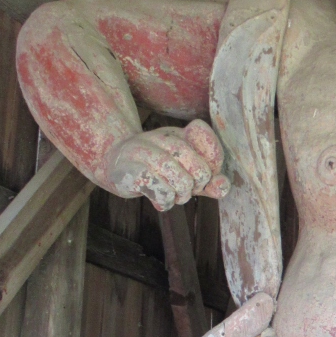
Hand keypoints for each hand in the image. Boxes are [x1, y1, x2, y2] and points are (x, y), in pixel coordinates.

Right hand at [104, 120, 229, 210]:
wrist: (112, 164)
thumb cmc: (155, 169)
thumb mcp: (183, 171)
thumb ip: (206, 180)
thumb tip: (223, 186)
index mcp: (179, 134)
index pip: (209, 147)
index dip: (212, 168)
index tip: (203, 180)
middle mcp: (161, 138)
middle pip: (198, 167)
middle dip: (197, 186)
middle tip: (185, 191)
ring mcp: (144, 152)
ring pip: (181, 180)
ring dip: (181, 196)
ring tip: (172, 196)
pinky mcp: (130, 171)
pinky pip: (161, 191)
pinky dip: (166, 202)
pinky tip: (159, 201)